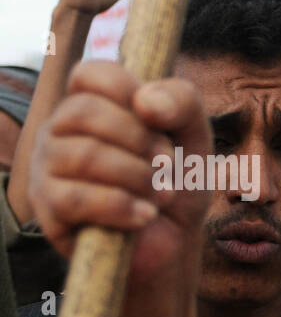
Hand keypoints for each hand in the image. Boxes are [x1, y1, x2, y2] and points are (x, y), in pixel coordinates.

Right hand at [29, 60, 213, 286]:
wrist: (173, 243)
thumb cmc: (177, 182)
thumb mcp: (194, 137)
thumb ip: (182, 102)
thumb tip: (145, 101)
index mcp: (91, 105)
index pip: (89, 73)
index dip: (127, 90)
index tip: (158, 119)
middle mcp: (61, 132)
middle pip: (84, 112)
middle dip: (140, 140)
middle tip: (169, 166)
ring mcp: (48, 169)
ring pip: (82, 155)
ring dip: (136, 176)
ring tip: (161, 195)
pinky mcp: (49, 210)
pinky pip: (76, 198)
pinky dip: (121, 206)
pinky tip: (145, 216)